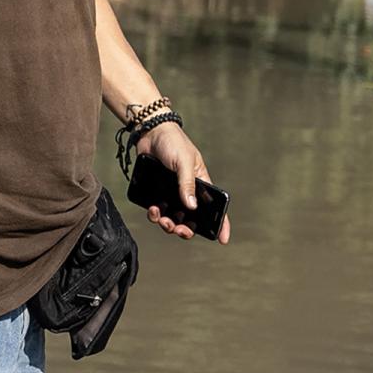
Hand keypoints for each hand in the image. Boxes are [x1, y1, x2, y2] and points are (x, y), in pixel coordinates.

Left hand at [136, 120, 228, 242]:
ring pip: (173, 219)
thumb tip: (191, 207)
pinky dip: (155, 215)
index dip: (221, 224)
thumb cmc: (173, 142)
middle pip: (191, 220)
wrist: (150, 132)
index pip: (215, 208)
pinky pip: (157, 212)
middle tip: (179, 230)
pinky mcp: (156, 193)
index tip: (223, 239)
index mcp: (201, 184)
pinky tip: (153, 209)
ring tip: (162, 220)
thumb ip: (187, 184)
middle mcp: (187, 192)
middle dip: (186, 230)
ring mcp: (171, 194)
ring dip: (168, 224)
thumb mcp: (184, 162)